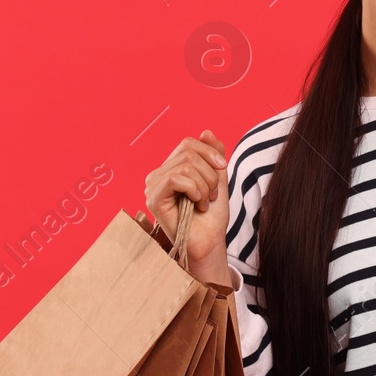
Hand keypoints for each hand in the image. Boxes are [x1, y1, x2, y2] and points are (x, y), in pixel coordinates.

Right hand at [144, 130, 230, 282]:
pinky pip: (176, 178)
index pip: (188, 143)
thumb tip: (205, 132)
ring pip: (185, 165)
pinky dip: (194, 189)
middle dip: (210, 172)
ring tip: (205, 202)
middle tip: (212, 194)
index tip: (223, 169)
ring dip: (204, 185)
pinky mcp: (153, 198)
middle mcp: (158, 175)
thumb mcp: (218, 180)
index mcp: (171, 168)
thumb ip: (213, 157)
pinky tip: (197, 204)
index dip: (210, 152)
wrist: (209, 243)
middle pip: (188, 152)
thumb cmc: (211, 217)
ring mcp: (153, 186)